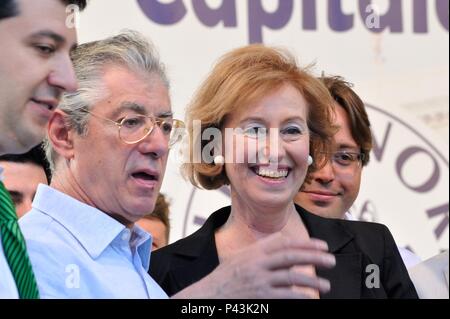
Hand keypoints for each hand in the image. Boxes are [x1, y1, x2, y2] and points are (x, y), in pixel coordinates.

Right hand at [172, 233, 334, 298]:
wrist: (207, 296)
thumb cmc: (225, 277)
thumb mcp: (240, 257)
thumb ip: (261, 249)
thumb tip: (284, 240)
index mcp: (254, 251)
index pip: (284, 243)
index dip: (305, 243)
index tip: (323, 245)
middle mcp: (257, 263)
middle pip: (290, 256)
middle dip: (314, 257)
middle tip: (331, 260)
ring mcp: (258, 281)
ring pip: (291, 277)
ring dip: (312, 280)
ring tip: (326, 285)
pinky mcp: (260, 297)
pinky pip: (285, 296)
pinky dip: (299, 297)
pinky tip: (310, 298)